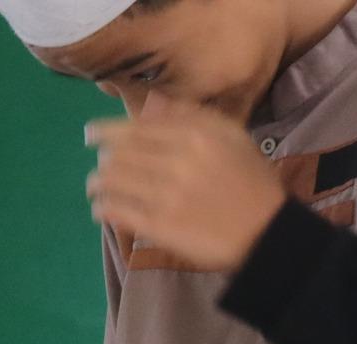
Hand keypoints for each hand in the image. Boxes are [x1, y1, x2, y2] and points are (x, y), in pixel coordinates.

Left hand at [86, 97, 286, 271]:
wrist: (266, 229)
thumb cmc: (249, 179)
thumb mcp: (232, 137)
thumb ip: (192, 117)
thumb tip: (151, 101)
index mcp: (197, 136)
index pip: (138, 128)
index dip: (107, 131)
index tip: (90, 134)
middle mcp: (179, 161)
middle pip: (120, 154)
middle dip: (104, 159)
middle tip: (101, 165)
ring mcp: (167, 195)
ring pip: (113, 181)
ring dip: (97, 184)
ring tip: (96, 187)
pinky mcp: (159, 225)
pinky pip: (117, 211)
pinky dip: (103, 208)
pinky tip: (102, 208)